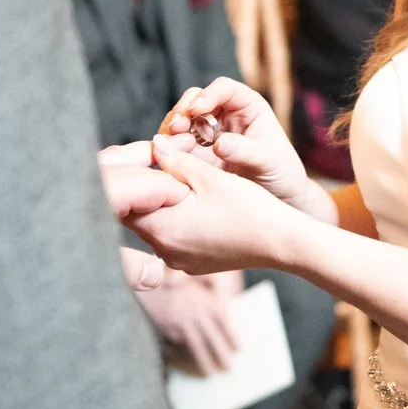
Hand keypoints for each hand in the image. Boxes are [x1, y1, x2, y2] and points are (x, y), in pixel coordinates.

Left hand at [115, 134, 293, 277]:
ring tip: (176, 184)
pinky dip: (175, 221)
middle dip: (144, 190)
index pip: (126, 201)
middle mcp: (164, 251)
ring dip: (160, 205)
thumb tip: (154, 144)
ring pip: (155, 227)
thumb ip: (175, 160)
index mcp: (162, 228)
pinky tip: (190, 206)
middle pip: (137, 215)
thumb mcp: (208, 177)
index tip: (143, 157)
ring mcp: (178, 261)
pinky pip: (172, 240)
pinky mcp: (192, 264)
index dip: (132, 176)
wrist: (281, 242)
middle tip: (156, 165)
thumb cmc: (249, 208)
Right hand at [140, 267, 244, 376]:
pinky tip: (189, 366)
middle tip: (229, 368)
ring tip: (211, 374)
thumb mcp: (197, 290)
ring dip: (204, 361)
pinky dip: (184, 357)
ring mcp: (181, 321)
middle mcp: (196, 312)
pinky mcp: (168, 329)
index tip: (239, 349)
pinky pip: (179, 346)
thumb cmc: (177, 288)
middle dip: (221, 353)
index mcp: (206, 301)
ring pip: (196, 345)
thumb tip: (225, 321)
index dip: (232, 336)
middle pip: (212, 337)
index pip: (223, 321)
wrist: (151, 284)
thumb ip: (209, 305)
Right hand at [158, 80, 319, 215]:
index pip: (224, 88)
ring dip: (171, 129)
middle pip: (196, 99)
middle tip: (176, 128)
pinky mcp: (196, 152)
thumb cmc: (281, 172)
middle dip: (183, 110)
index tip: (196, 110)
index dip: (208, 95)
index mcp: (247, 105)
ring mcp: (207, 132)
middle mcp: (224, 114)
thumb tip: (219, 144)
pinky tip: (164, 157)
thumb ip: (245, 151)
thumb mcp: (269, 160)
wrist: (277, 197)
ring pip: (182, 120)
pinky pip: (177, 144)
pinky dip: (168, 147)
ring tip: (166, 144)